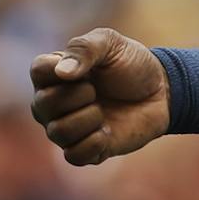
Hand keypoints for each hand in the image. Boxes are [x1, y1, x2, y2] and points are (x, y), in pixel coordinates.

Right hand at [29, 28, 170, 166]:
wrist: (161, 92)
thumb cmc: (131, 64)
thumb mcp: (110, 43)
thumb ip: (84, 49)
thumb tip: (62, 73)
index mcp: (54, 73)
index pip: (37, 70)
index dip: (61, 69)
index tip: (87, 68)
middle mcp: (52, 103)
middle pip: (42, 104)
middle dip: (77, 96)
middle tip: (96, 90)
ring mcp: (67, 128)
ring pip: (57, 132)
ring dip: (87, 119)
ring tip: (103, 112)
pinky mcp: (85, 151)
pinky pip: (72, 156)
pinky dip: (92, 143)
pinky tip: (107, 131)